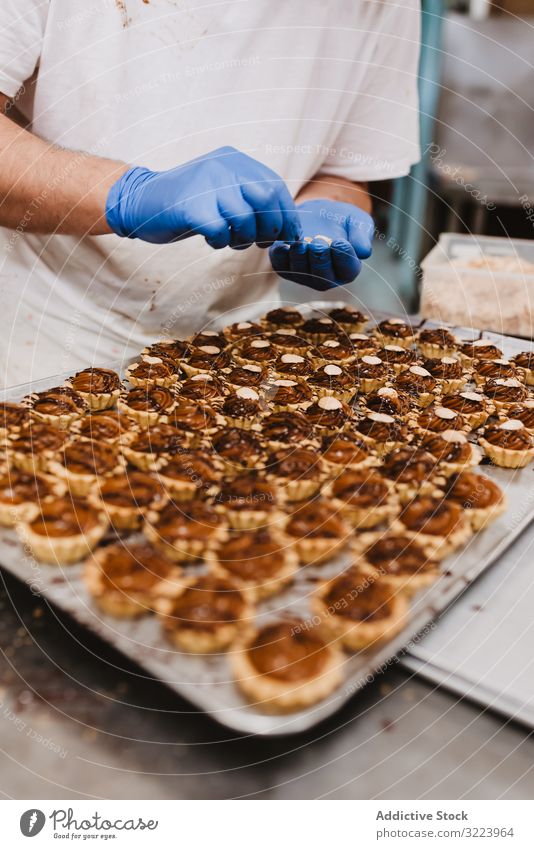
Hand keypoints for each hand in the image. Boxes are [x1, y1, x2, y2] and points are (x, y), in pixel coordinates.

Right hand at [105, 146, 300, 247]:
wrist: (140, 201)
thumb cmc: (188, 202)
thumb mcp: (221, 189)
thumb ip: (249, 197)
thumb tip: (287, 224)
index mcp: (234, 160)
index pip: (274, 186)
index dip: (287, 214)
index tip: (289, 235)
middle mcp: (223, 166)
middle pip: (266, 199)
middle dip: (271, 228)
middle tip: (261, 242)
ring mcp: (206, 184)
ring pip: (246, 219)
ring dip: (243, 239)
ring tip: (231, 240)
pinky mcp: (191, 206)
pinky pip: (221, 232)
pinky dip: (220, 242)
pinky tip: (211, 239)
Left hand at [269, 199, 373, 289]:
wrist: (318, 213)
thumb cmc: (342, 220)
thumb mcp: (358, 222)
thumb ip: (362, 235)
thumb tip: (364, 252)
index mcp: (348, 269)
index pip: (347, 270)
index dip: (343, 258)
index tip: (339, 241)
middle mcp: (327, 278)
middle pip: (323, 277)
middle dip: (320, 259)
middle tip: (318, 242)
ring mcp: (304, 276)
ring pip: (301, 273)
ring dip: (300, 259)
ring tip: (301, 243)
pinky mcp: (286, 267)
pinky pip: (282, 266)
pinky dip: (281, 257)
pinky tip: (283, 246)